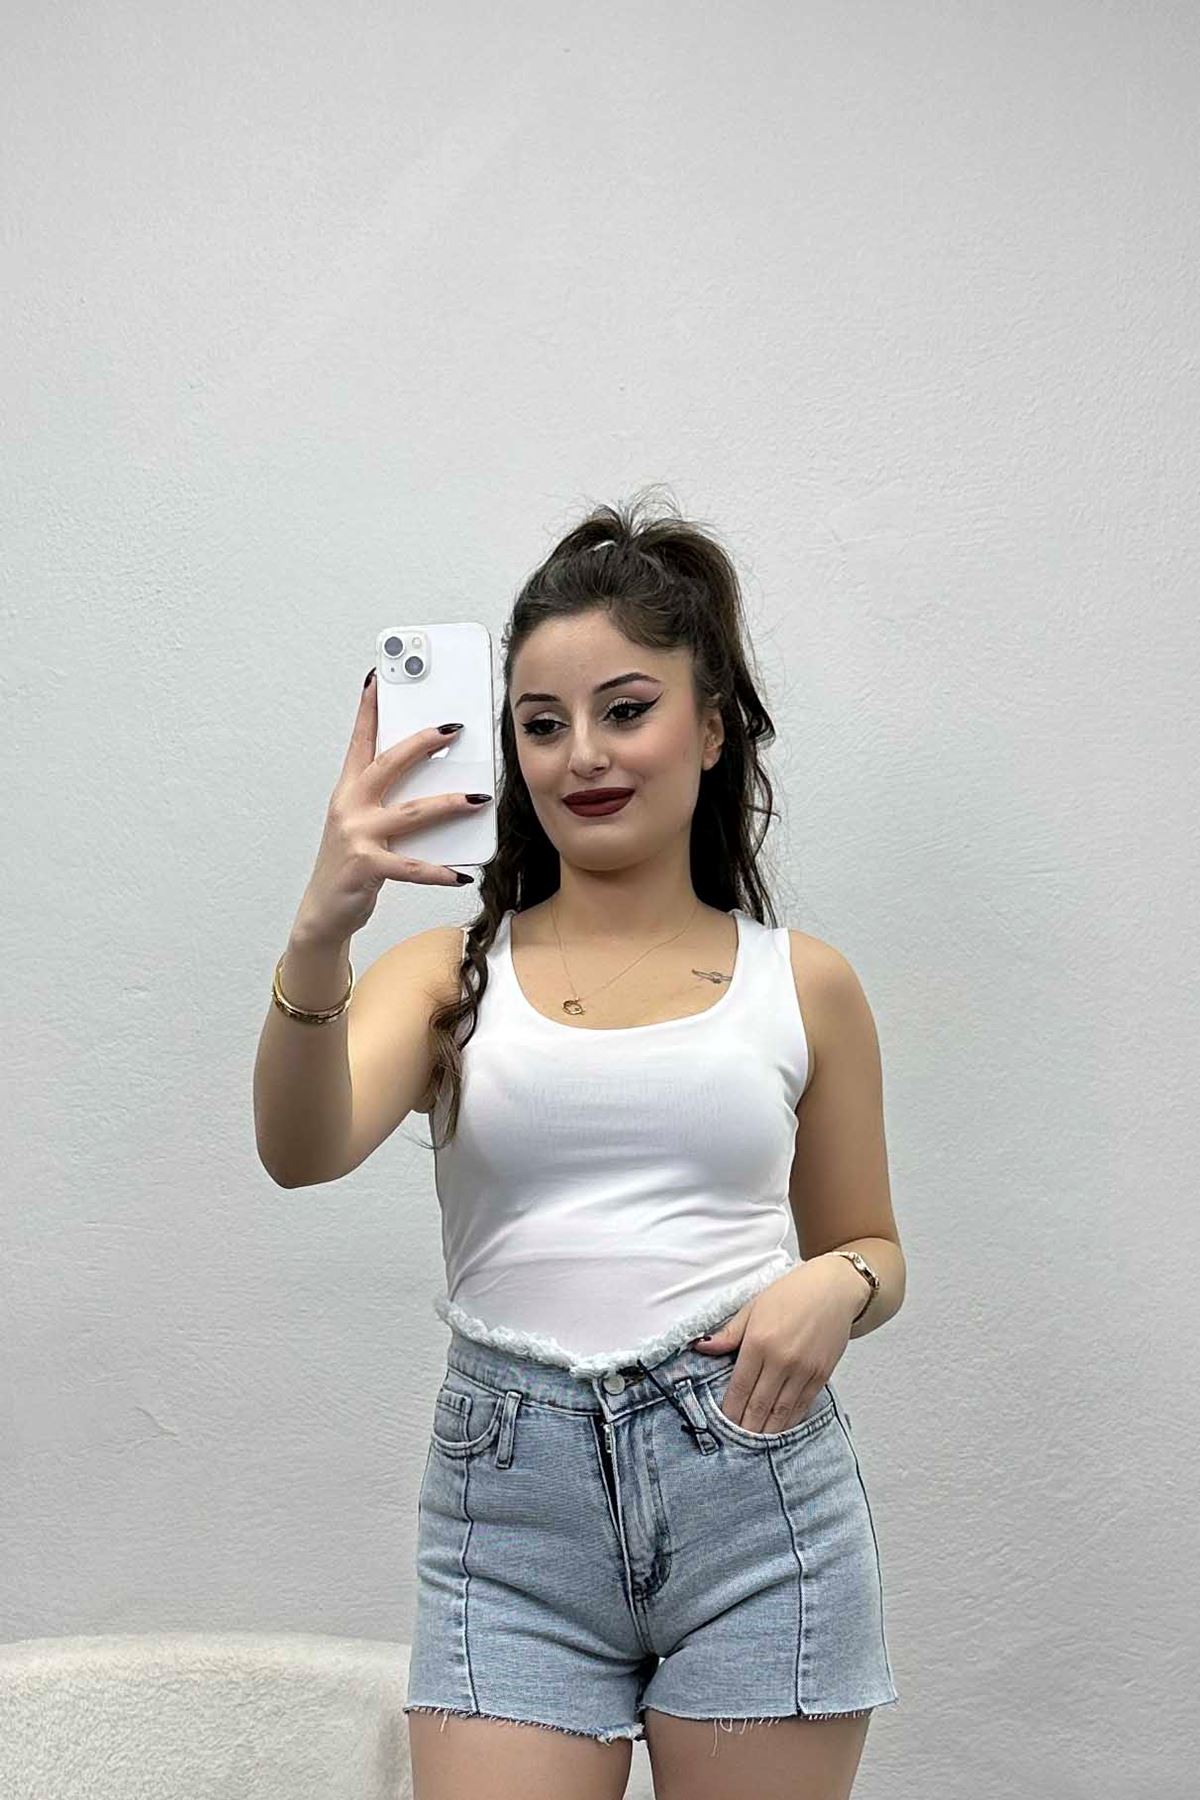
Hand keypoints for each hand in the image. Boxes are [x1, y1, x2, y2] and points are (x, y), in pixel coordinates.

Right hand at [294, 672, 483, 945]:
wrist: (324, 910)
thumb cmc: (350, 864)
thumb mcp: (364, 825)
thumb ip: (391, 802)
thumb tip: (437, 785)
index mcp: (348, 790)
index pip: (360, 740)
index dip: (368, 708)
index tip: (378, 678)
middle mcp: (349, 807)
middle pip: (389, 764)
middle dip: (421, 743)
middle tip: (453, 729)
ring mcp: (356, 835)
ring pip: (410, 812)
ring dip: (448, 804)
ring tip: (478, 799)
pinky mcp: (366, 867)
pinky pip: (411, 867)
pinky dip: (439, 872)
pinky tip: (461, 873)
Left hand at [689, 1257, 860, 1432]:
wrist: (833, 1289)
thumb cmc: (790, 1294)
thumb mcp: (753, 1308)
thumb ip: (728, 1333)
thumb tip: (701, 1347)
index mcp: (759, 1342)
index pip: (740, 1386)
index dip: (730, 1410)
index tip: (721, 1424)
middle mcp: (782, 1359)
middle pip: (759, 1404)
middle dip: (746, 1427)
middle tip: (735, 1445)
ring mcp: (804, 1369)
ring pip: (781, 1410)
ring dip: (767, 1431)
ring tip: (755, 1444)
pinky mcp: (822, 1375)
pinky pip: (803, 1405)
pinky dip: (789, 1420)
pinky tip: (780, 1429)